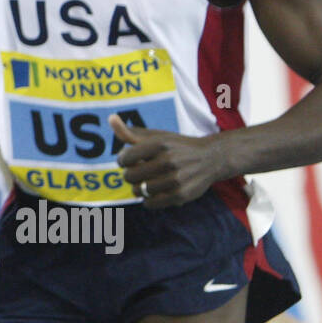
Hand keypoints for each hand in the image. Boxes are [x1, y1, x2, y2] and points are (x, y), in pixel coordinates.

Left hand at [111, 114, 226, 208]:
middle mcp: (168, 161)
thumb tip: (110, 119)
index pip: (124, 158)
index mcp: (159, 144)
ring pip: (139, 191)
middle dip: (130, 175)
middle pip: (129, 176)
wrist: (211, 158)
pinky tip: (153, 192)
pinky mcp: (181, 195)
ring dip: (138, 188)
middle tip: (138, 172)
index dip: (123, 160)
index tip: (130, 160)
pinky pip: (150, 203)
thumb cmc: (177, 146)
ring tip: (146, 181)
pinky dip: (147, 199)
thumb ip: (131, 132)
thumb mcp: (156, 136)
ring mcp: (176, 179)